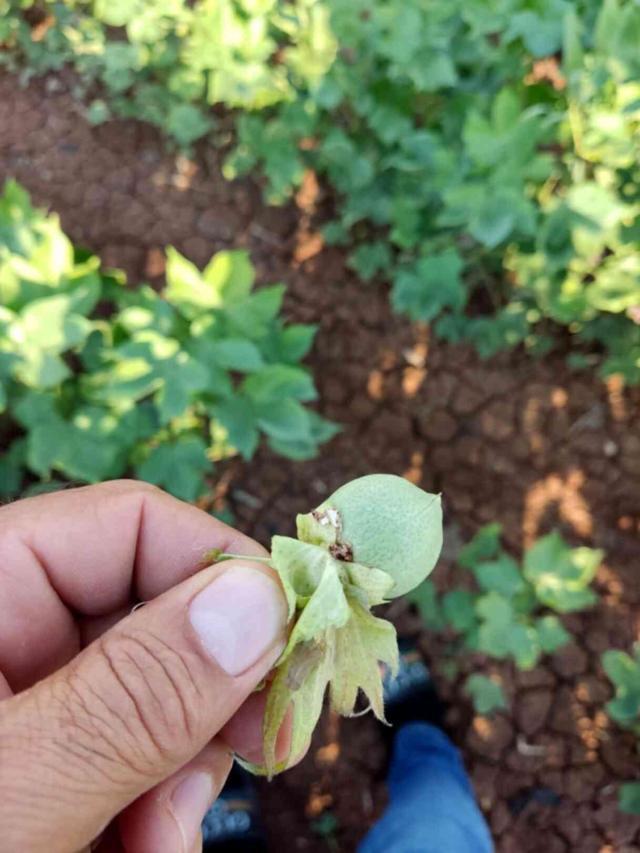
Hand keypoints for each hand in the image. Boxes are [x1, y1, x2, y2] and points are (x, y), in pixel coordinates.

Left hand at [0, 480, 290, 852]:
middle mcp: (8, 629)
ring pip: (163, 691)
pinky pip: (139, 752)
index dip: (223, 574)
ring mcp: (31, 697)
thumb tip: (261, 600)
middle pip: (161, 611)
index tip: (289, 657)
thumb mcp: (5, 799)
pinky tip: (137, 849)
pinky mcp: (48, 757)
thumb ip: (127, 700)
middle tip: (232, 772)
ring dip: (184, 768)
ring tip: (155, 845)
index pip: (131, 527)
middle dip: (207, 696)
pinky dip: (157, 804)